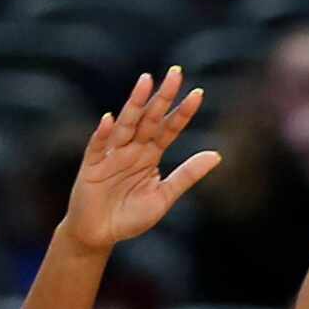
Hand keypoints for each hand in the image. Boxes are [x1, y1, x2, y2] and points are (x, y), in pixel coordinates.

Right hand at [60, 67, 221, 253]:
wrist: (99, 235)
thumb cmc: (130, 217)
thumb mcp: (164, 197)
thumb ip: (187, 175)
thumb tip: (216, 155)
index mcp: (150, 155)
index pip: (169, 129)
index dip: (183, 112)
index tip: (199, 93)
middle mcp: (132, 149)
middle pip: (149, 118)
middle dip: (162, 97)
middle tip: (176, 73)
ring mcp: (111, 154)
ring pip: (126, 125)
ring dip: (135, 103)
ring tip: (146, 81)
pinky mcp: (92, 165)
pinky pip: (98, 146)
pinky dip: (104, 134)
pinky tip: (111, 119)